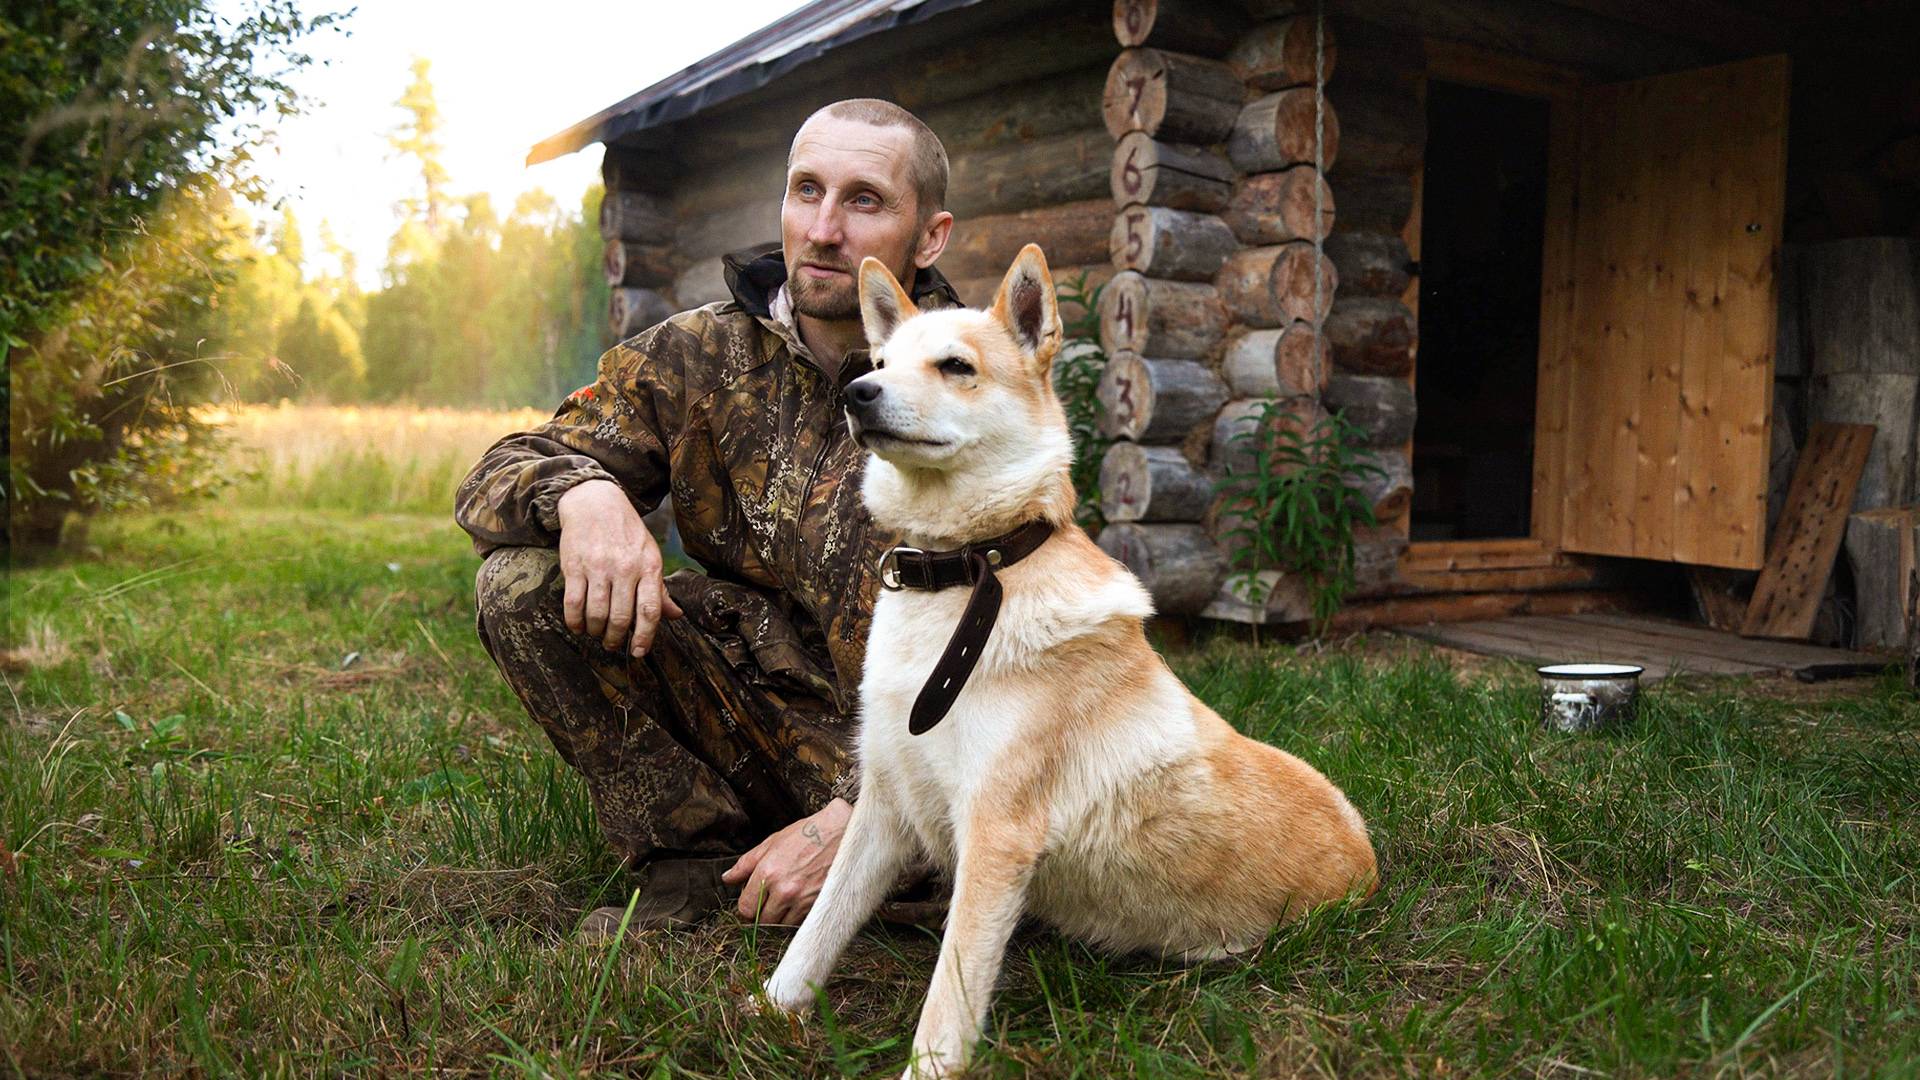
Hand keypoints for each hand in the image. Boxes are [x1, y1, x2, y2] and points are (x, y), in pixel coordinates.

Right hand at [555, 479, 683, 655]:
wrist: (595, 502)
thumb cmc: (627, 533)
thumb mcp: (650, 555)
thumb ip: (659, 588)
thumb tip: (676, 615)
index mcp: (649, 566)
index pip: (650, 610)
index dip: (645, 637)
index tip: (638, 652)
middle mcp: (625, 568)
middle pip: (621, 617)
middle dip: (616, 638)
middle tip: (613, 644)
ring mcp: (599, 567)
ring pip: (597, 614)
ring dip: (596, 631)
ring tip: (596, 633)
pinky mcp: (574, 566)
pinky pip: (573, 604)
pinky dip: (575, 622)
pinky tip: (578, 626)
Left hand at [723, 798, 851, 925]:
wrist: (841, 832)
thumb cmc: (807, 834)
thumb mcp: (771, 843)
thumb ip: (746, 863)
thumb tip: (728, 878)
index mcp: (767, 872)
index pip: (746, 908)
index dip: (747, 906)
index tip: (752, 902)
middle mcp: (784, 889)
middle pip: (762, 920)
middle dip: (762, 913)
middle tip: (768, 902)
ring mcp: (802, 899)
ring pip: (782, 924)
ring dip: (781, 916)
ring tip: (785, 901)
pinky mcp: (818, 904)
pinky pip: (800, 922)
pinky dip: (797, 916)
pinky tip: (799, 902)